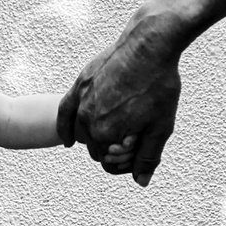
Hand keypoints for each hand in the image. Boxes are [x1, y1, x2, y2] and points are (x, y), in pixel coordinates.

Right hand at [56, 9, 183, 185]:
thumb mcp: (161, 126)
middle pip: (96, 150)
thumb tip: (140, 181)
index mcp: (108, 135)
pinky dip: (66, 129)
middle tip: (132, 135)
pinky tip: (68, 141)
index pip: (110, 164)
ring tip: (117, 126)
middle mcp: (88, 122)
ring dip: (96, 137)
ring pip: (82, 134)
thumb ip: (148, 157)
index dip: (126, 161)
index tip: (138, 149)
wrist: (149, 44)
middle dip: (112, 149)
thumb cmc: (159, 84)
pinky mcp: (79, 86)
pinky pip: (64, 114)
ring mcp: (80, 104)